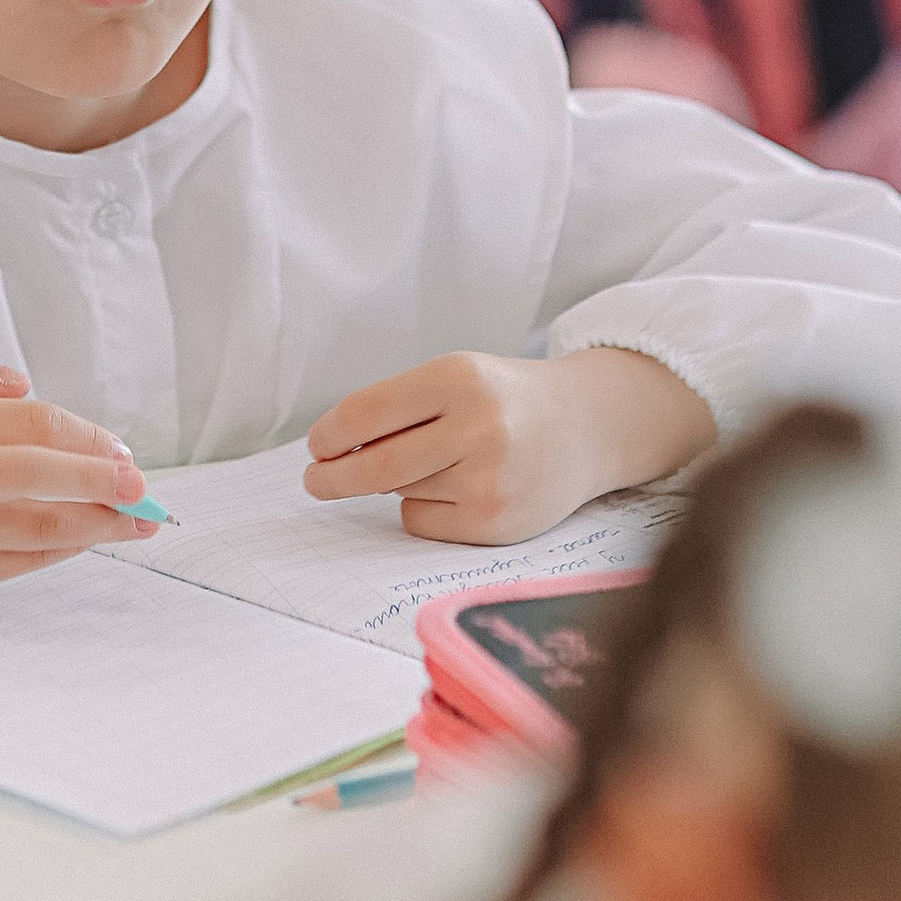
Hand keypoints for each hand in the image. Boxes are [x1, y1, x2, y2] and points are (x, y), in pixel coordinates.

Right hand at [0, 338, 162, 605]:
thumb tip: (23, 381)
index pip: (23, 420)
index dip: (80, 433)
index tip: (117, 446)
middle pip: (30, 472)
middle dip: (96, 477)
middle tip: (139, 485)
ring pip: (36, 525)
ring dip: (98, 522)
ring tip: (139, 521)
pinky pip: (24, 560)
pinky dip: (67, 547)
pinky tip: (95, 536)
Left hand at [305, 348, 713, 545]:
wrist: (585, 428)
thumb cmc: (503, 400)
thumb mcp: (455, 379)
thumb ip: (399, 410)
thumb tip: (332, 455)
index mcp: (457, 377)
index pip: (369, 411)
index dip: (331, 433)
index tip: (316, 445)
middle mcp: (477, 427)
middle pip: (377, 465)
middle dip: (333, 477)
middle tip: (316, 480)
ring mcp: (489, 479)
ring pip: (400, 492)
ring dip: (394, 483)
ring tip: (435, 461)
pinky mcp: (495, 523)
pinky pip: (423, 522)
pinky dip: (422, 508)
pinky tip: (456, 489)